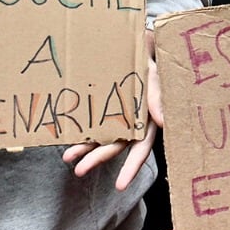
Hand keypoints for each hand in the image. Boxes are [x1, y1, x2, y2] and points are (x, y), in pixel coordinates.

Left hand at [63, 30, 162, 190]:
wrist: (137, 43)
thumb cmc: (149, 60)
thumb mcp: (155, 75)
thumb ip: (156, 97)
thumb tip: (163, 121)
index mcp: (148, 119)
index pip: (141, 149)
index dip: (132, 168)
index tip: (120, 185)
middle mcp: (132, 122)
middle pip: (116, 146)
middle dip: (98, 159)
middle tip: (79, 170)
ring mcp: (117, 116)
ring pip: (101, 138)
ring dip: (85, 149)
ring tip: (67, 157)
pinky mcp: (105, 107)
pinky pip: (92, 123)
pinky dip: (80, 131)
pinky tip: (65, 138)